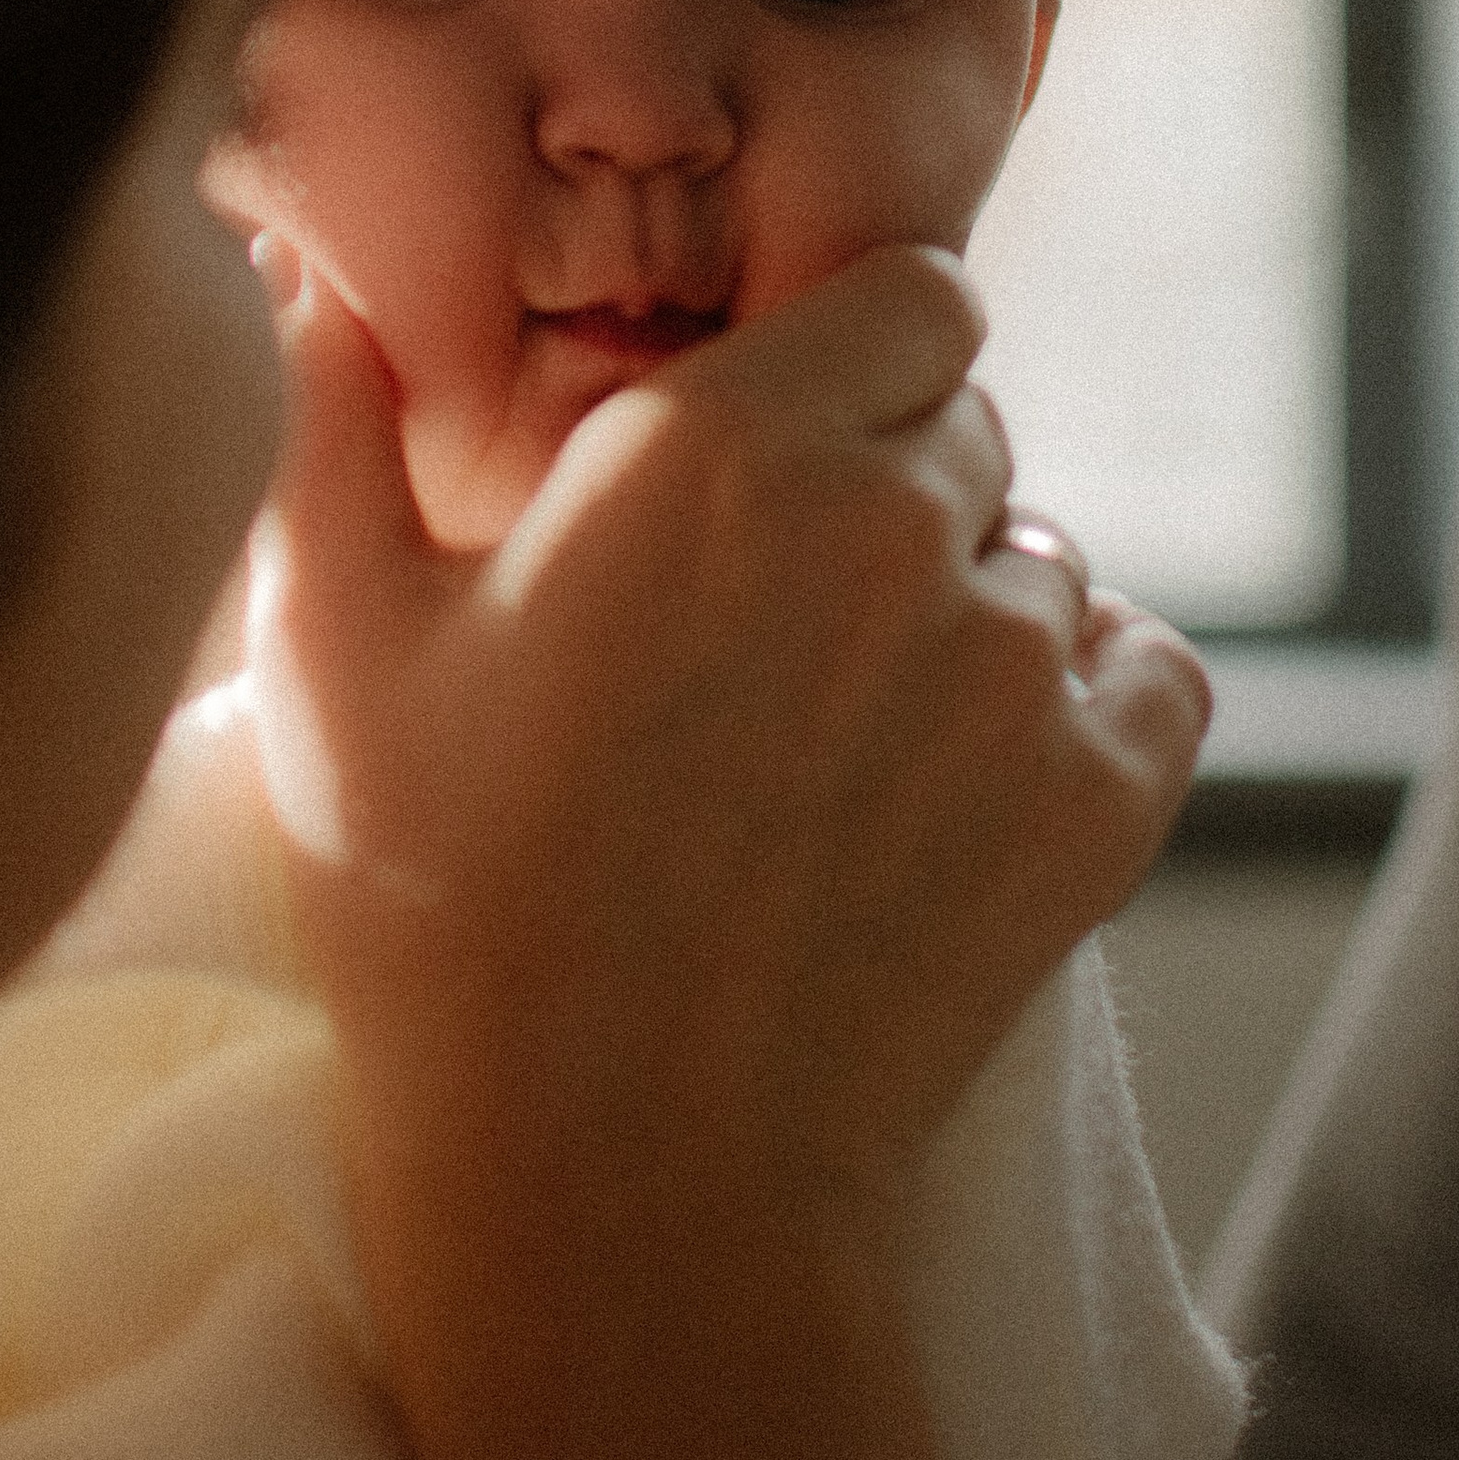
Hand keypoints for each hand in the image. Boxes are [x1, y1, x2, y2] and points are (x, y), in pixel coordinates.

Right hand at [250, 248, 1208, 1459]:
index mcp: (714, 445)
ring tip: (841, 751)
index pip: (908, 296)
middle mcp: (891, 521)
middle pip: (967, 430)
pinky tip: (950, 795)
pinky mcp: (1101, 798)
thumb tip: (313, 271)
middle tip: (775, 636)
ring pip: (1047, 565)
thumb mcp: (330, 652)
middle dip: (891, 493)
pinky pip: (1145, 675)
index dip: (850, 364)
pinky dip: (1080, 714)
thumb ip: (325, 423)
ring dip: (973, 618)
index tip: (776, 460)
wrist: (615, 1188)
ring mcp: (1012, 665)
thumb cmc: (444, 909)